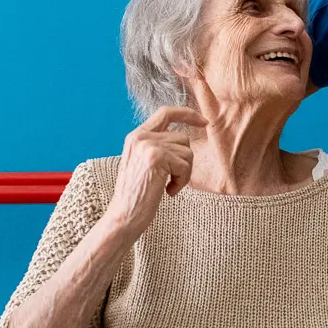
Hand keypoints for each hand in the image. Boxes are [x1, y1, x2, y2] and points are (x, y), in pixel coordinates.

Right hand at [106, 106, 207, 238]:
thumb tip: (185, 136)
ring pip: (187, 152)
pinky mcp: (157, 157)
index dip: (187, 114)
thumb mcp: (143, 162)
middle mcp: (141, 136)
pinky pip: (186, 165)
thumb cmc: (138, 194)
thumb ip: (158, 145)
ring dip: (183, 173)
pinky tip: (167, 191)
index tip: (204, 121)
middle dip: (185, 161)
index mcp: (136, 136)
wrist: (124, 215)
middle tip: (172, 179)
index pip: (166, 112)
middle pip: (183, 138)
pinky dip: (182, 181)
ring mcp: (148, 145)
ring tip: (167, 185)